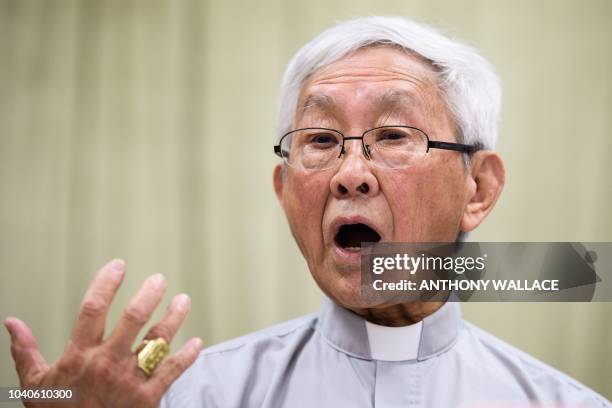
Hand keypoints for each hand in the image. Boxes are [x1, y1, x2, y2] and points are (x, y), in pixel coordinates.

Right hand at [4, 259, 202, 407]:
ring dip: (174, 317)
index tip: (118, 266)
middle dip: (149, 294)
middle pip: (133, 318)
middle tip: (158, 280)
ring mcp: (130, 380)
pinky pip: (173, 371)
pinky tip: (196, 342)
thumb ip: (25, 351)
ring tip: (183, 301)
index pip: (93, 308)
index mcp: (80, 356)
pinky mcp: (148, 398)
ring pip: (159, 340)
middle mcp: (108, 364)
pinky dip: (187, 355)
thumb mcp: (35, 386)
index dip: (106, 283)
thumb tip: (12, 322)